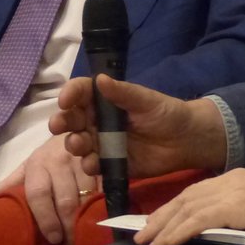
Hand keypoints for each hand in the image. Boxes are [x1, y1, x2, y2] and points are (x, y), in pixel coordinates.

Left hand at [0, 134, 97, 244]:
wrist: (75, 127)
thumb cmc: (49, 158)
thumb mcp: (28, 169)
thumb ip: (9, 185)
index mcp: (38, 165)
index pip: (38, 194)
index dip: (45, 218)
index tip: (53, 239)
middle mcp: (61, 160)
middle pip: (66, 199)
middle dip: (69, 227)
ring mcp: (84, 159)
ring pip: (88, 195)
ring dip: (88, 220)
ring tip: (87, 240)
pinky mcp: (104, 161)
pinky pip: (106, 186)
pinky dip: (106, 205)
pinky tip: (105, 221)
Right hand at [49, 75, 227, 178]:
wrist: (185, 141)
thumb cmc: (165, 112)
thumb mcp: (145, 100)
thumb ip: (123, 92)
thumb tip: (100, 79)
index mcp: (103, 100)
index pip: (80, 92)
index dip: (70, 94)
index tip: (65, 100)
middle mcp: (97, 120)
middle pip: (72, 119)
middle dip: (63, 121)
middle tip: (59, 125)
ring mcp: (101, 143)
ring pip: (78, 143)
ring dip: (74, 143)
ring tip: (79, 144)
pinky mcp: (109, 163)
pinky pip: (93, 165)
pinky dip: (89, 165)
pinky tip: (93, 163)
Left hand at [135, 171, 244, 244]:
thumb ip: (237, 210)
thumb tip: (213, 228)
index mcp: (234, 178)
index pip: (193, 192)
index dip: (171, 208)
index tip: (154, 224)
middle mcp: (229, 180)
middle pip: (184, 198)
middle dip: (159, 217)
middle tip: (140, 236)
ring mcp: (233, 191)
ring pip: (187, 208)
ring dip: (163, 228)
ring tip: (147, 244)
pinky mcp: (239, 206)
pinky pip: (200, 219)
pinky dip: (180, 231)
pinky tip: (167, 243)